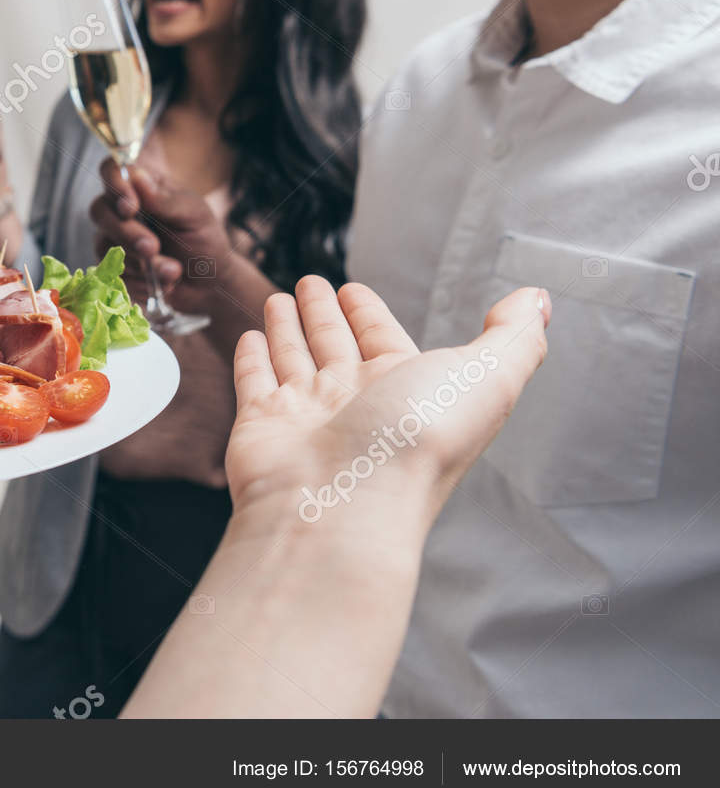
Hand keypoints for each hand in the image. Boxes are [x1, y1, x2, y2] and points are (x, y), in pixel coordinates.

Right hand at [90, 160, 229, 307]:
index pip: (112, 171)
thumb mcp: (194, 215)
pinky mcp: (113, 268)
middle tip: (152, 248)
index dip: (114, 185)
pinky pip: (111, 275)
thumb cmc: (203, 240)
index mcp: (142, 187)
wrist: (209, 283)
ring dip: (140, 263)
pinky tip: (165, 285)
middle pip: (100, 211)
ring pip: (104, 246)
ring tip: (174, 272)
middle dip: (126, 233)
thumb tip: (137, 177)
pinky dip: (140, 283)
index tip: (131, 207)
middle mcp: (121, 210)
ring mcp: (114, 239)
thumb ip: (165, 199)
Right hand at [225, 277, 549, 526]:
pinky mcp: (264, 424)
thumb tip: (536, 300)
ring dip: (288, 329)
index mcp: (406, 390)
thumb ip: (512, 337)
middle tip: (311, 284)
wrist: (343, 504)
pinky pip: (256, 382)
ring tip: (279, 300)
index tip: (353, 290)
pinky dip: (252, 359)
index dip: (370, 314)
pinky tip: (252, 339)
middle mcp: (356, 403)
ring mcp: (308, 415)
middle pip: (338, 347)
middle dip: (325, 314)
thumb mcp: (487, 379)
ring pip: (296, 360)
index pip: (385, 340)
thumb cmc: (414, 445)